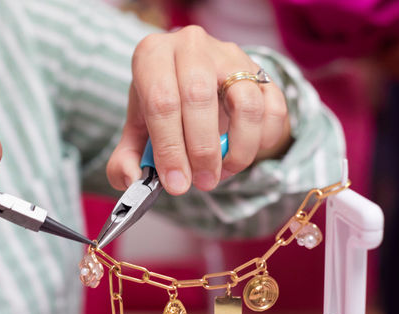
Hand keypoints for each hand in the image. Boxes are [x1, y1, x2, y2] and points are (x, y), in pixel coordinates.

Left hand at [106, 26, 289, 194]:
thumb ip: (126, 159)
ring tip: (222, 173)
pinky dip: (262, 142)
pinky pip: (273, 110)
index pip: (161, 101)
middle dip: (202, 150)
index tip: (176, 183)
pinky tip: (242, 157)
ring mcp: (231, 56)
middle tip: (202, 182)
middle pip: (199, 97)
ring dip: (238, 149)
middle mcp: (191, 45)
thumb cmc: (163, 109)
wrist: (195, 84)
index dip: (169, 148)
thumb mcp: (137, 131)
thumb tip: (131, 178)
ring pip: (246, 103)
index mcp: (153, 55)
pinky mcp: (261, 72)